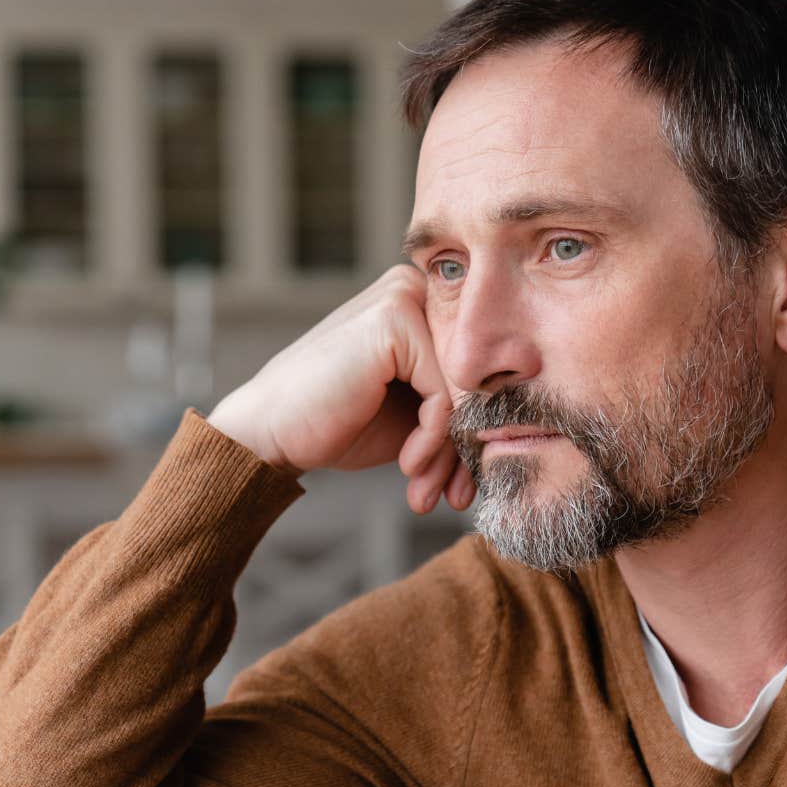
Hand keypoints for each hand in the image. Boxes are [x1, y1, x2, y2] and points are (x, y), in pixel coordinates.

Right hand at [206, 265, 474, 514]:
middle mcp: (414, 289)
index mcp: (421, 304)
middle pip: (473, 378)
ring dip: (448, 454)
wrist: (269, 433)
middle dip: (463, 449)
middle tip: (449, 497)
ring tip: (425, 491)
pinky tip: (408, 465)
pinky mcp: (395, 320)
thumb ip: (455, 403)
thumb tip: (517, 424)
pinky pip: (444, 395)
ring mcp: (404, 298)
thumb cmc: (334, 423)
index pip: (473, 370)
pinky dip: (432, 440)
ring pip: (463, 390)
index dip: (470, 433)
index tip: (459, 484)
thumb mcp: (410, 413)